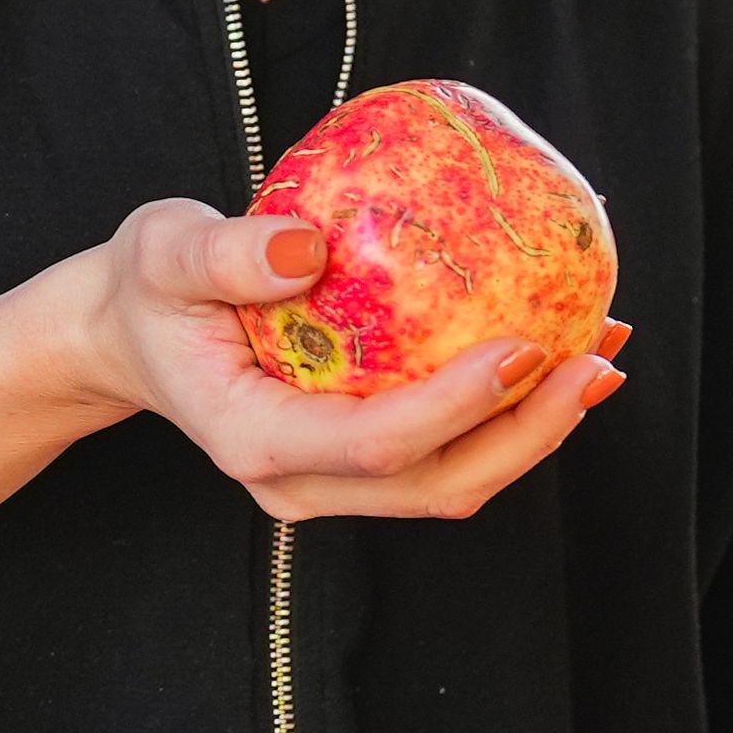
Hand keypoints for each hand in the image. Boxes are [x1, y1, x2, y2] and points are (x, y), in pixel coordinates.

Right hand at [75, 201, 626, 525]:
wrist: (129, 333)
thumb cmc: (148, 289)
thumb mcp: (162, 252)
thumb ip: (222, 253)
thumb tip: (308, 248)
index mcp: (255, 442)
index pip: (375, 444)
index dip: (457, 407)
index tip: (525, 344)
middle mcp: (301, 482)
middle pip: (436, 484)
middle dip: (529, 433)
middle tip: (596, 357)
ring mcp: (333, 482)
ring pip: (453, 481)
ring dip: (537, 429)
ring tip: (603, 352)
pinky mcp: (360, 461)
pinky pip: (449, 450)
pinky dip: (512, 411)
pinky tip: (562, 346)